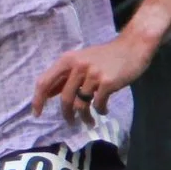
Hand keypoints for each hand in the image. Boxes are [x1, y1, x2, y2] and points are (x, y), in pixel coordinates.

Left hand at [32, 29, 154, 123]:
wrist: (133, 47)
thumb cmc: (105, 56)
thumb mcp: (80, 61)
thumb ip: (65, 76)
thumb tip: (47, 94)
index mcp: (67, 60)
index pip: (44, 82)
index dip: (38, 100)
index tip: (36, 114)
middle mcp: (78, 66)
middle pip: (64, 98)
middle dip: (67, 114)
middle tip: (70, 122)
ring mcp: (93, 74)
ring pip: (81, 104)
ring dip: (85, 117)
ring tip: (89, 122)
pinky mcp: (107, 82)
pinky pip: (98, 104)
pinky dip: (100, 110)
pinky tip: (104, 111)